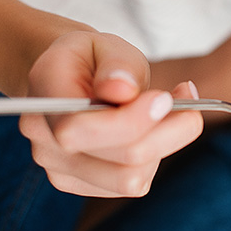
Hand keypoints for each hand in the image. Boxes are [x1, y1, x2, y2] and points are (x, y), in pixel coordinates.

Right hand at [18, 31, 203, 196]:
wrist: (71, 78)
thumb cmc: (93, 59)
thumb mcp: (107, 44)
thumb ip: (117, 64)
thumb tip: (121, 89)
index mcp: (43, 96)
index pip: (78, 129)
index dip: (129, 121)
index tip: (165, 98)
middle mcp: (44, 140)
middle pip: (118, 162)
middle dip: (165, 131)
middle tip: (186, 95)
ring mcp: (59, 169)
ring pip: (131, 179)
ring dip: (164, 144)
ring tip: (171, 108)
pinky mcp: (82, 185)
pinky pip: (133, 184)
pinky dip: (154, 157)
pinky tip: (154, 128)